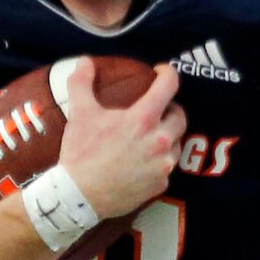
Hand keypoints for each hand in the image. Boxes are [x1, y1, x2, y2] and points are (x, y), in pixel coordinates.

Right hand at [57, 58, 183, 219]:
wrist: (79, 197)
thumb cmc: (81, 153)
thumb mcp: (80, 114)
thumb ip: (82, 83)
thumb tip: (84, 62)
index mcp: (144, 118)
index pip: (169, 85)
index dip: (167, 73)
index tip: (160, 73)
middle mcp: (160, 140)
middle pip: (180, 117)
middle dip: (170, 110)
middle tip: (156, 110)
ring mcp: (163, 165)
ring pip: (176, 143)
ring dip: (167, 136)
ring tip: (150, 137)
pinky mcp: (160, 185)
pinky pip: (166, 168)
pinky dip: (158, 162)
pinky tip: (143, 162)